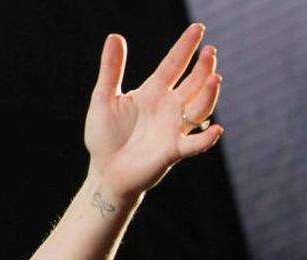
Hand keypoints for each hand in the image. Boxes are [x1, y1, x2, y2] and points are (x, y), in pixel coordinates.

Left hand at [84, 24, 223, 199]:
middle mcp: (169, 107)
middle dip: (203, 68)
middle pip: (193, 83)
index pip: (174, 64)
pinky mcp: (172, 151)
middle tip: (209, 52)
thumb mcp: (103, 99)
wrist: (104, 171)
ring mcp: (174, 129)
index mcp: (153, 92)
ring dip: (209, 95)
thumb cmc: (104, 136)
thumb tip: (114, 36)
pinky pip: (194, 144)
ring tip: (214, 79)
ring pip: (199, 108)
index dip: (186, 47)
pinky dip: (206, 138)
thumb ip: (111, 70)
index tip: (198, 28)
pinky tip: (216, 129)